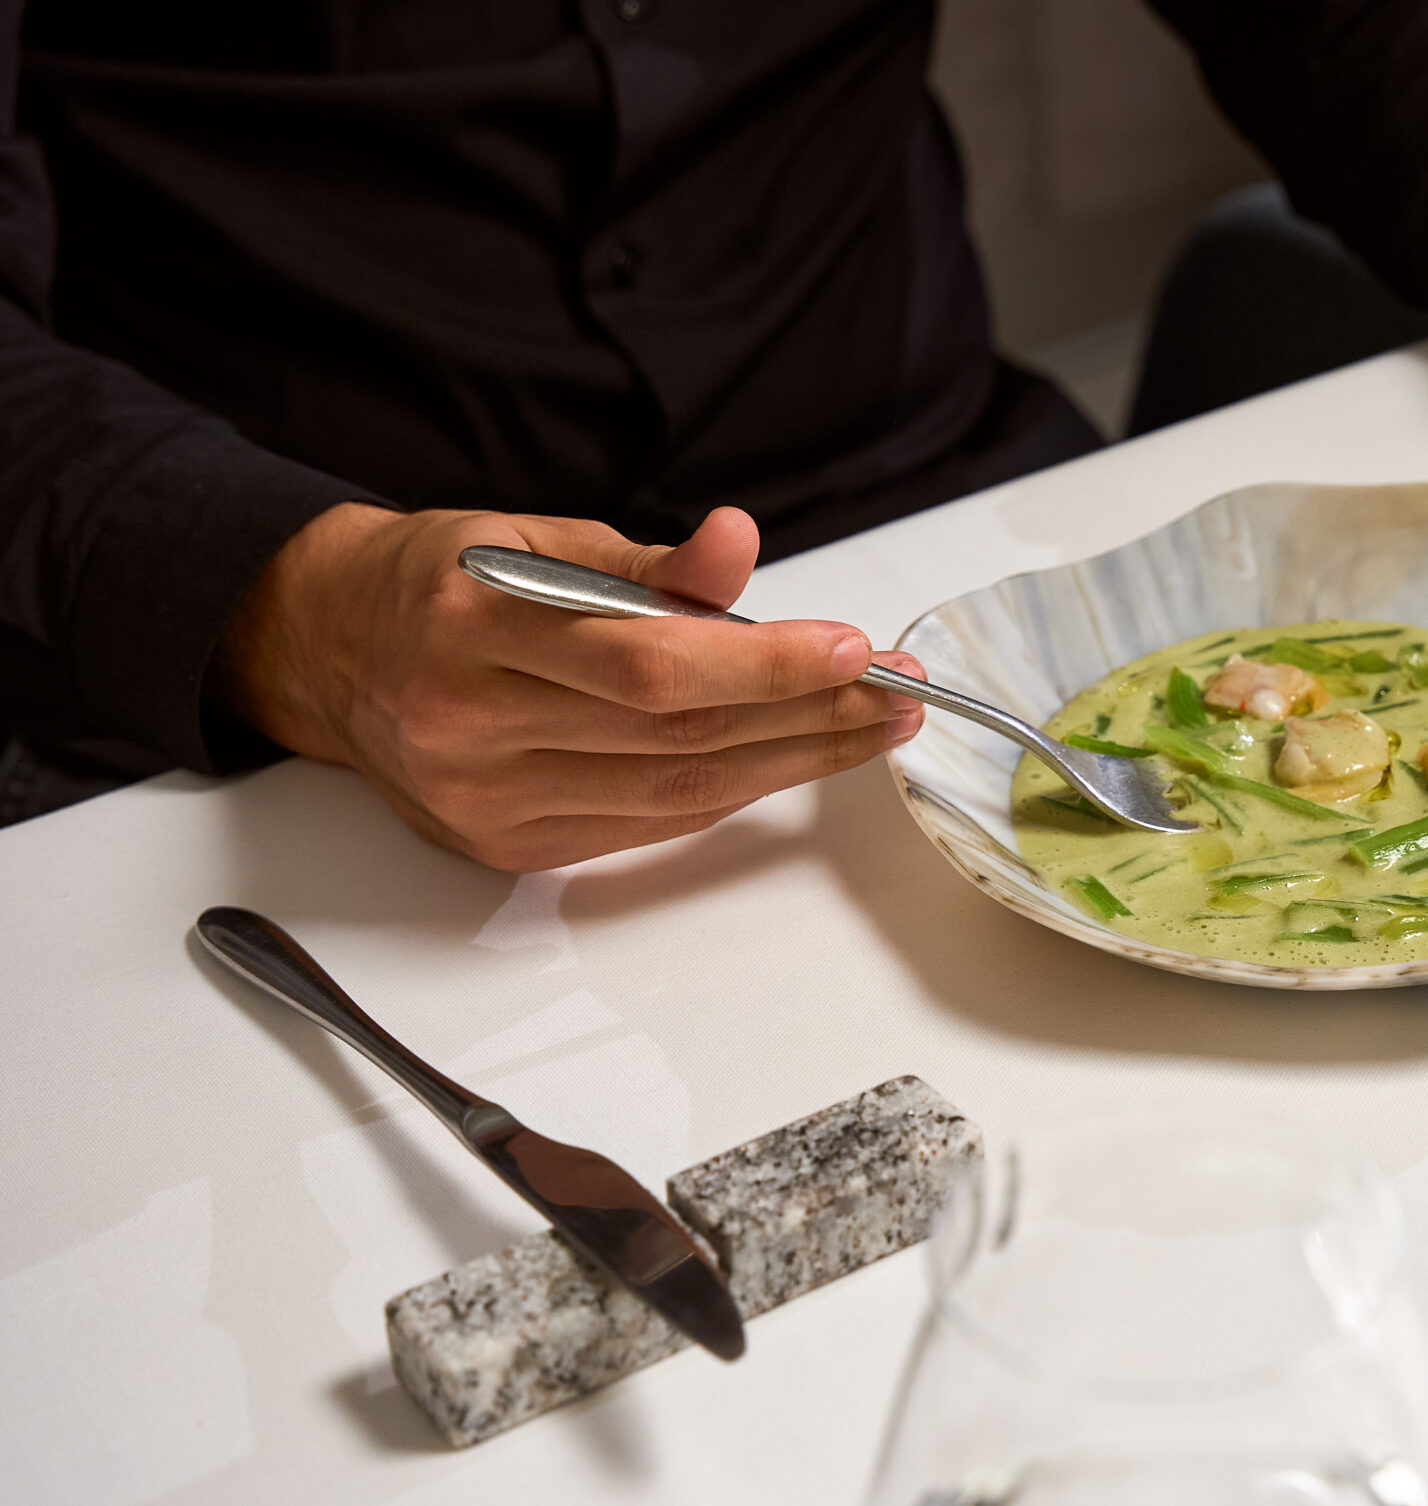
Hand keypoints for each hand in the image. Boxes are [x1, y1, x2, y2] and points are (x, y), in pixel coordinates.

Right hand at [214, 503, 924, 870]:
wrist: (330, 653)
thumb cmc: (441, 580)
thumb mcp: (533, 534)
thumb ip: (649, 560)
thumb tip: (740, 544)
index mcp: (471, 626)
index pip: (649, 663)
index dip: (763, 664)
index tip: (854, 650)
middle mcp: (472, 724)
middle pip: (678, 736)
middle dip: (808, 715)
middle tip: (896, 692)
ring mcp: (486, 799)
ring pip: (676, 792)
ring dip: (791, 762)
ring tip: (870, 727)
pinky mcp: (505, 848)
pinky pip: (649, 825)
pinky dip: (731, 790)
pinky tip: (789, 759)